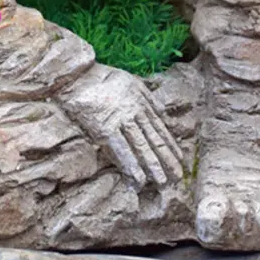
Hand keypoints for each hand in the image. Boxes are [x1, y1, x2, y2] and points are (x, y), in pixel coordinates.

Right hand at [58, 62, 183, 188]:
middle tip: (178, 176)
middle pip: (154, 138)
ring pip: (141, 146)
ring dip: (153, 165)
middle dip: (167, 158)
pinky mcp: (106, 129)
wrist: (79, 77)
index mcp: (141, 101)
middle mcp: (135, 112)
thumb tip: (163, 111)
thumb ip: (148, 96)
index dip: (170, 144)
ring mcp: (121, 121)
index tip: (180, 158)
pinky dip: (131, 165)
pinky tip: (139, 179)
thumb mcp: (132, 80)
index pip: (159, 127)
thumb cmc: (103, 78)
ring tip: (163, 182)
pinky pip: (122, 150)